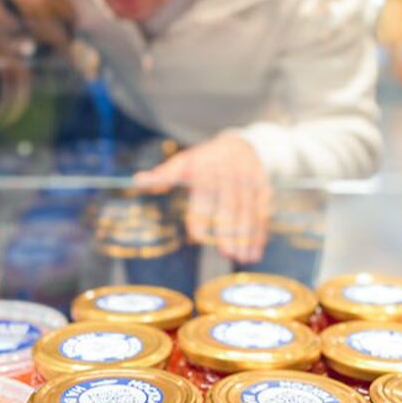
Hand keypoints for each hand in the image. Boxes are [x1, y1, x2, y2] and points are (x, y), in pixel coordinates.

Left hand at [133, 134, 271, 264]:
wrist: (241, 144)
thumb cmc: (206, 159)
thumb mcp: (184, 161)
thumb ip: (164, 174)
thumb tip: (138, 180)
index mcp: (208, 169)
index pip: (204, 196)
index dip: (200, 217)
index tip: (197, 238)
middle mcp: (231, 175)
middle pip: (230, 206)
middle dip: (230, 231)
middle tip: (227, 253)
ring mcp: (250, 182)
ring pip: (249, 212)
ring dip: (247, 237)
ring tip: (243, 259)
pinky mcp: (264, 189)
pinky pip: (263, 212)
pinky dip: (261, 233)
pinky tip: (256, 252)